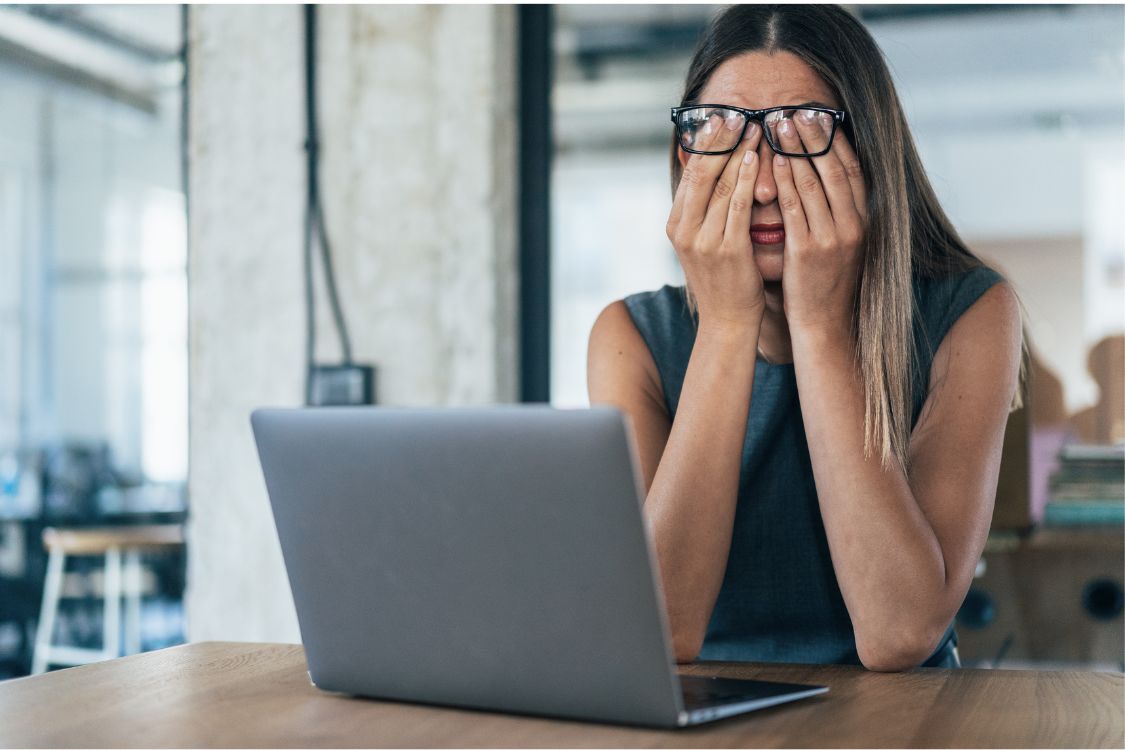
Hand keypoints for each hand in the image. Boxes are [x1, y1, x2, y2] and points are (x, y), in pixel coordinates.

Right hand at [665, 117, 765, 329]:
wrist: (728, 321)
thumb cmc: (722, 278)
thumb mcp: (704, 240)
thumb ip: (704, 209)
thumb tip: (711, 170)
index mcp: (675, 224)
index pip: (690, 173)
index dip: (705, 143)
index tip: (720, 117)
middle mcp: (684, 230)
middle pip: (702, 173)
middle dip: (721, 140)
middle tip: (738, 112)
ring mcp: (704, 240)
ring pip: (722, 184)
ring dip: (740, 152)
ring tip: (755, 127)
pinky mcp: (727, 249)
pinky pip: (738, 205)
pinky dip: (747, 178)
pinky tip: (757, 158)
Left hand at [771, 111, 866, 334]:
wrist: (824, 324)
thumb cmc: (824, 282)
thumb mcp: (839, 243)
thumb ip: (835, 212)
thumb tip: (824, 178)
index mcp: (863, 220)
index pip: (852, 169)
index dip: (836, 140)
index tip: (821, 114)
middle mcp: (853, 225)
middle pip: (833, 169)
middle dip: (813, 136)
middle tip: (795, 109)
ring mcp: (833, 237)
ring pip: (814, 183)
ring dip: (795, 150)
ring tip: (779, 124)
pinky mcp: (809, 251)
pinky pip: (795, 208)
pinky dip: (786, 181)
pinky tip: (774, 161)